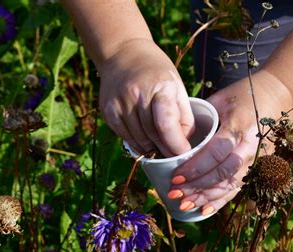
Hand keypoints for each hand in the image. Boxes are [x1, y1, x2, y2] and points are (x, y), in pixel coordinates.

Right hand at [99, 39, 194, 156]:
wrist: (122, 53)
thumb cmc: (156, 71)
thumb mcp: (176, 85)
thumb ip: (183, 114)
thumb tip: (185, 143)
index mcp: (160, 86)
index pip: (166, 124)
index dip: (176, 144)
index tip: (184, 153)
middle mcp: (137, 94)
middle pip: (153, 134)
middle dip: (166, 150)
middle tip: (174, 156)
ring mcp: (119, 103)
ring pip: (138, 139)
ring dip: (152, 149)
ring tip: (161, 150)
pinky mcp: (107, 110)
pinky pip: (124, 136)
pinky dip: (136, 144)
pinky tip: (145, 143)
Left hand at [167, 70, 288, 214]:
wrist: (278, 97)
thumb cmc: (245, 94)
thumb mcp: (221, 99)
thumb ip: (201, 119)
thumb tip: (175, 138)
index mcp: (239, 126)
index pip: (215, 153)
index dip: (195, 168)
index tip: (176, 178)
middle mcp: (251, 146)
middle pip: (222, 173)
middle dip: (197, 187)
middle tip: (174, 194)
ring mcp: (257, 159)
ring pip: (230, 184)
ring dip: (206, 198)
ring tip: (185, 206)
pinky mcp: (259, 166)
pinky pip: (238, 187)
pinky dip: (221, 201)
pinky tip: (204, 211)